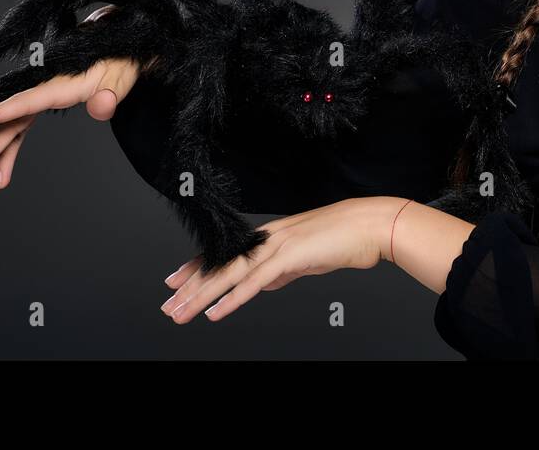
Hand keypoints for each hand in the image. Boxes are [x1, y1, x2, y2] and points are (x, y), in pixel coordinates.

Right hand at [0, 54, 149, 188]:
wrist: (116, 46)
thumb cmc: (117, 63)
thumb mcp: (120, 79)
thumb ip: (110, 97)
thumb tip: (101, 108)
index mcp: (58, 84)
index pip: (23, 102)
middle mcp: (43, 89)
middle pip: (11, 120)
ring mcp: (40, 95)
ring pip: (13, 126)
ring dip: (0, 152)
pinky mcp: (44, 100)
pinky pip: (21, 125)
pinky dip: (12, 145)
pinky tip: (4, 167)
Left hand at [160, 196, 402, 323]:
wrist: (371, 225)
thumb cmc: (345, 239)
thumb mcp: (307, 258)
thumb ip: (284, 270)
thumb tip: (265, 284)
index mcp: (271, 237)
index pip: (226, 254)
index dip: (198, 268)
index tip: (176, 281)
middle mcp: (267, 238)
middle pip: (220, 265)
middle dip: (190, 287)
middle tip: (167, 305)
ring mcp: (277, 246)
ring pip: (230, 274)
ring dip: (202, 297)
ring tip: (180, 313)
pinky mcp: (289, 256)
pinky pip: (254, 282)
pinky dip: (232, 299)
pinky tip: (215, 313)